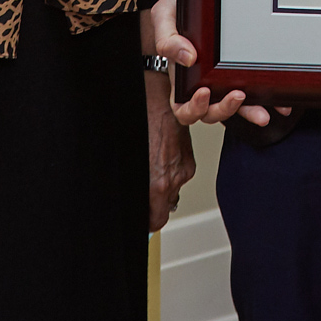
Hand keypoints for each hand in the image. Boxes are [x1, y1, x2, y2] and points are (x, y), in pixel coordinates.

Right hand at [141, 0, 269, 127]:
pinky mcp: (243, 72)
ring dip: (250, 112)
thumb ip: (167, 39)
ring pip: (236, 108)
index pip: (183, 107)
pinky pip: (255, 91)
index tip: (204, 92)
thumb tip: (187, 58)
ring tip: (262, 112)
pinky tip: (279, 101)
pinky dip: (267, 100)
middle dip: (224, 110)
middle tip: (237, 95)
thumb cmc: (179, 7)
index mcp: (182, 78)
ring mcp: (225, 80)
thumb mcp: (165, 16)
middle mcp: (203, 84)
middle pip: (210, 113)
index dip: (193, 108)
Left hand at [147, 71, 195, 230]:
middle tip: (141, 192)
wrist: (156, 98)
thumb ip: (137, 187)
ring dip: (160, 186)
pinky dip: (168, 172)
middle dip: (152, 203)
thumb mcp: (131, 159)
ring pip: (171, 190)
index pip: (157, 221)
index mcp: (159, 183)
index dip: (147, 222)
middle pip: (165, 207)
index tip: (141, 220)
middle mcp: (175, 177)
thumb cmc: (140, 122)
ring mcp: (184, 167)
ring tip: (148, 170)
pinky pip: (178, 175)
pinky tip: (157, 159)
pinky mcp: (188, 157)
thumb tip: (138, 201)